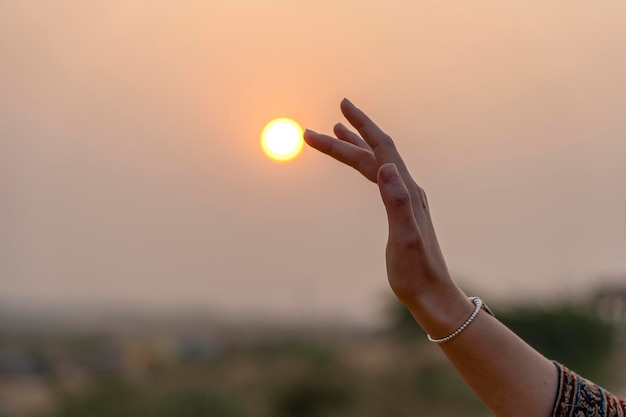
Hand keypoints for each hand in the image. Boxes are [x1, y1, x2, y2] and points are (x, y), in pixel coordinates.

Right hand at [304, 99, 469, 332]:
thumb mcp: (404, 239)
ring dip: (354, 148)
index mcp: (406, 191)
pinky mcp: (401, 209)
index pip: (381, 149)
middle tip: (312, 132)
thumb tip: (385, 167)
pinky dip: (363, 165)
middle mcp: (407, 188)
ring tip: (334, 133)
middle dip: (345, 139)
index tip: (342, 107)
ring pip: (375, 163)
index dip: (362, 127)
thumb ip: (397, 203)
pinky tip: (361, 166)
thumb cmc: (415, 272)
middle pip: (373, 154)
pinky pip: (378, 178)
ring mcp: (404, 198)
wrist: (432, 293)